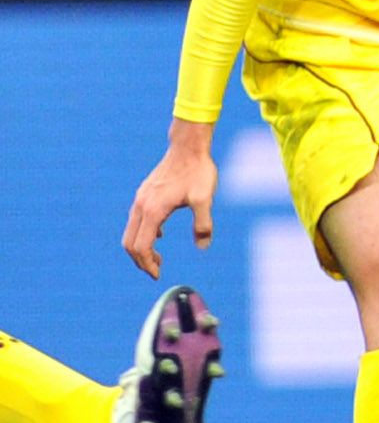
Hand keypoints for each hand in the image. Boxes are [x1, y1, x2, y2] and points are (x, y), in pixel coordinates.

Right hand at [124, 123, 218, 279]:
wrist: (188, 146)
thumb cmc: (198, 171)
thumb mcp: (205, 199)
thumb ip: (203, 224)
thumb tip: (203, 247)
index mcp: (153, 211)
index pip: (141, 247)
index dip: (147, 264)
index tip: (158, 275)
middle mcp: (141, 206)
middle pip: (130, 243)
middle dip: (140, 261)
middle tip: (157, 271)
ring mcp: (140, 199)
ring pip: (131, 232)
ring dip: (140, 248)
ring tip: (158, 259)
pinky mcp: (144, 194)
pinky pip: (136, 221)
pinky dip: (142, 234)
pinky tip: (159, 237)